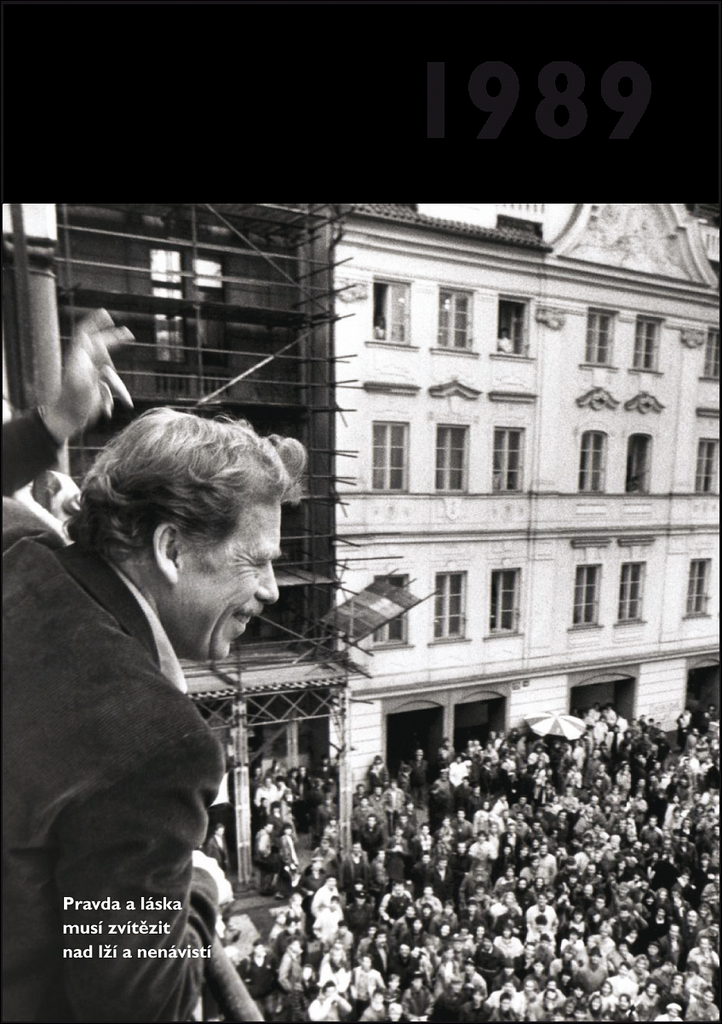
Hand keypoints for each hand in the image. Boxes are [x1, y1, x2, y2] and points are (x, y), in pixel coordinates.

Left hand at [41, 309, 132, 442]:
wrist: (67, 420)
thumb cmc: (72, 402)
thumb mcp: (83, 382)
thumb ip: (92, 362)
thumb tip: (96, 342)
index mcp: (78, 359)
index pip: (85, 334)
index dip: (95, 322)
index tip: (106, 314)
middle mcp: (84, 364)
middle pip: (102, 348)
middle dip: (115, 341)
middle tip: (129, 333)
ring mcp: (90, 376)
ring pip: (110, 375)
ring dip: (118, 390)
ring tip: (127, 403)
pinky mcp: (94, 387)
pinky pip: (109, 389)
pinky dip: (110, 399)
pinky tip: (106, 412)